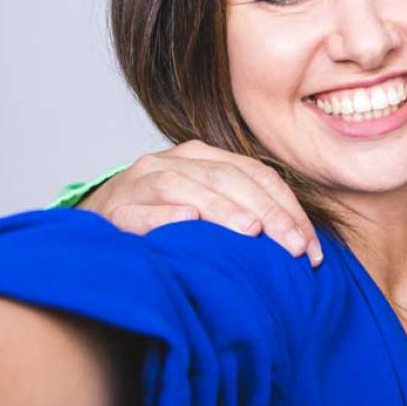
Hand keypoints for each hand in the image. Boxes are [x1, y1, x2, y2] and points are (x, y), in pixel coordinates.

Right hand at [81, 140, 320, 264]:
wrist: (97, 232)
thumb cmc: (164, 224)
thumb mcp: (209, 209)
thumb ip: (247, 213)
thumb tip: (302, 244)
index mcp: (203, 157)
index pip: (257, 175)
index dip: (288, 208)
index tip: (309, 247)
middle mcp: (172, 162)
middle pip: (228, 179)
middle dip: (267, 214)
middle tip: (292, 247)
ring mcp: (139, 182)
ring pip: (186, 187)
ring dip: (221, 209)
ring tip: (250, 232)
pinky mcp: (114, 208)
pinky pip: (140, 210)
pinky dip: (165, 216)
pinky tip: (187, 223)